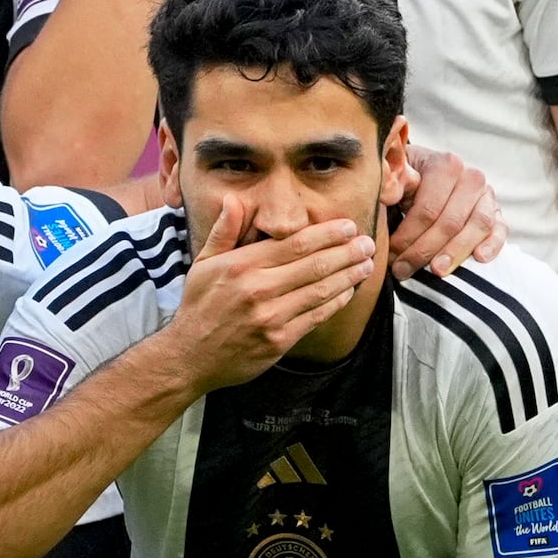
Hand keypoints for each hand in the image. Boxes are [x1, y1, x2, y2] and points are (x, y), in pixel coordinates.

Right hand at [157, 196, 375, 384]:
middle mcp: (257, 290)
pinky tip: (348, 291)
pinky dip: (336, 302)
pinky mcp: (278, 341)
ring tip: (367, 265)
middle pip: (315, 265)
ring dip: (350, 276)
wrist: (189, 357)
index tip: (349, 226)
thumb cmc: (199, 307)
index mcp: (241, 266)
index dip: (328, 234)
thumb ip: (223, 232)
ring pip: (321, 290)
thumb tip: (233, 200)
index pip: (295, 243)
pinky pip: (316, 317)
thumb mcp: (202, 264)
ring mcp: (270, 317)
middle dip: (348, 252)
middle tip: (368, 243)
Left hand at [388, 145, 503, 273]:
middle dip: (424, 250)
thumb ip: (391, 184)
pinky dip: (493, 244)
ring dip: (456, 252)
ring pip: (477, 226)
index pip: (427, 208)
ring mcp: (487, 196)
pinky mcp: (497, 214)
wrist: (428, 175)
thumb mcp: (394, 177)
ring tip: (436, 271)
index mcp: (446, 165)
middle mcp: (471, 178)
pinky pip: (500, 230)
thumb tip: (386, 195)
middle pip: (450, 221)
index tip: (391, 255)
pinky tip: (479, 259)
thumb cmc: (407, 181)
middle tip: (403, 270)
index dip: (407, 236)